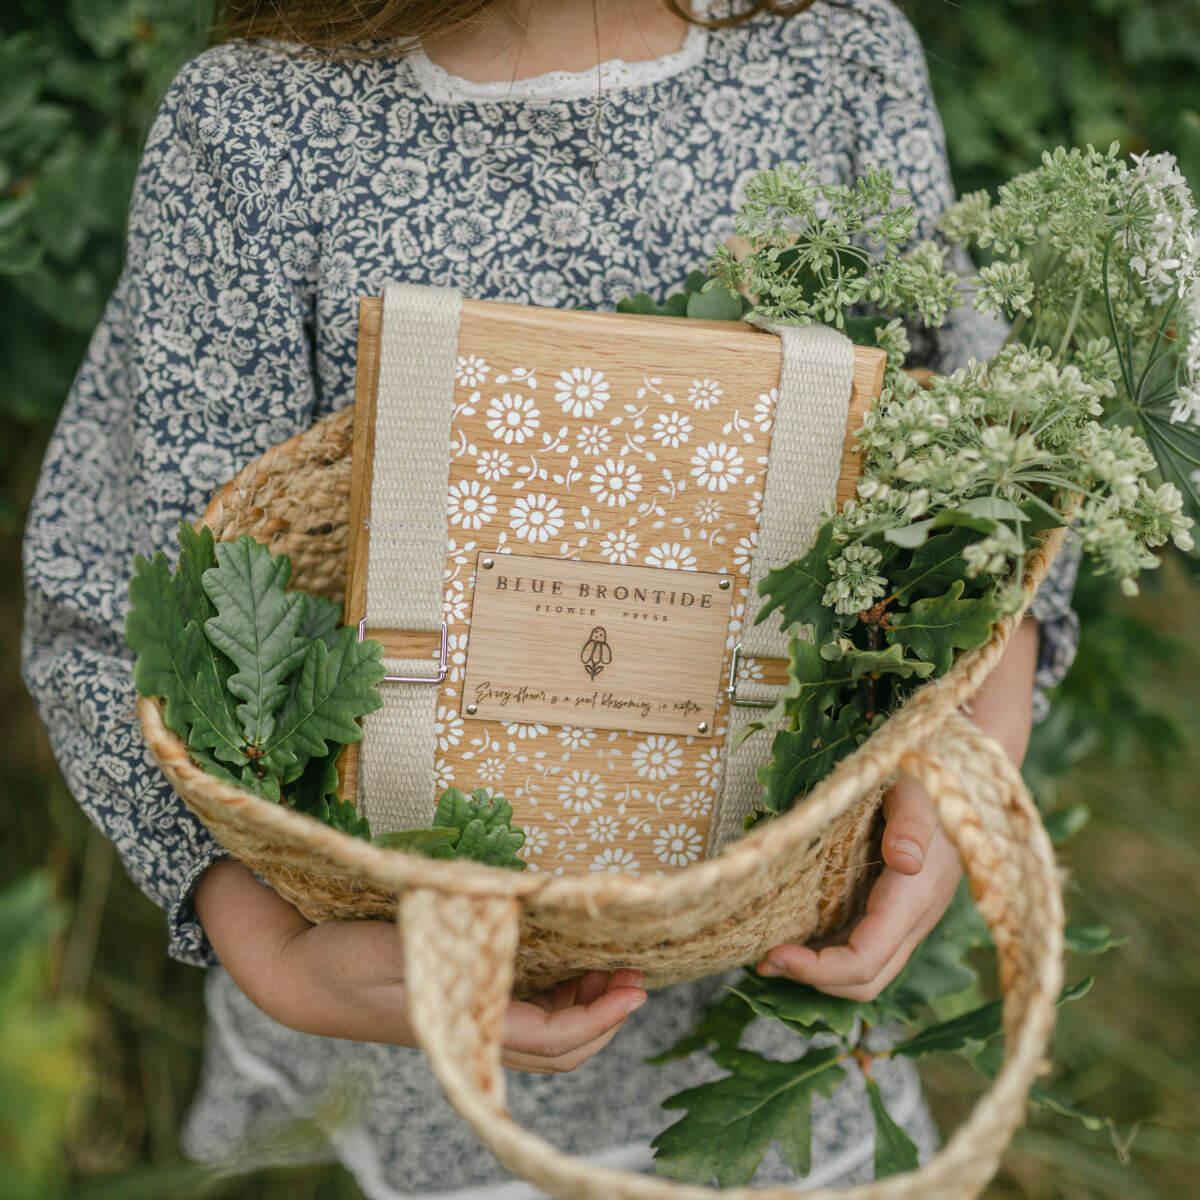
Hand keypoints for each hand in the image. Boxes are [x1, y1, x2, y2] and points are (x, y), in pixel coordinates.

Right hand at [195, 859, 646, 1073]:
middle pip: (558, 1052)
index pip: (550, 1038)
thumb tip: (512, 921)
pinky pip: (522, 1019)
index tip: (633, 988)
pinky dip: (557, 1002)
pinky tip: (568, 969)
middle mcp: (469, 1035)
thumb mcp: (394, 942)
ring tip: (611, 973)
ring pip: (544, 1041)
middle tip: (635, 976)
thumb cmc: (338, 955)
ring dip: (584, 1012)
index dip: (598, 1017)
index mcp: (459, 1025)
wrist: (294, 970)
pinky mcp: (457, 1010)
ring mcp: (464, 1027)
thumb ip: (451, 941)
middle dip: (603, 1018)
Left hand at [755, 616, 1040, 1000]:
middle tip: (763, 959)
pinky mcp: (897, 910)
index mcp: (913, 899)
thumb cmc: (933, 781)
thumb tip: (905, 859)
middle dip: (812, 979)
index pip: (866, 959)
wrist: (965, 779)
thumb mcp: (918, 793)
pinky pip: (863, 949)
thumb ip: (911, 825)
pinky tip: (798, 937)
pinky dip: (829, 954)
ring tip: (770, 955)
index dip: (819, 969)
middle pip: (865, 979)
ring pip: (866, 971)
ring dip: (818, 973)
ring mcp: (906, 919)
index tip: (775, 953)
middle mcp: (912, 920)